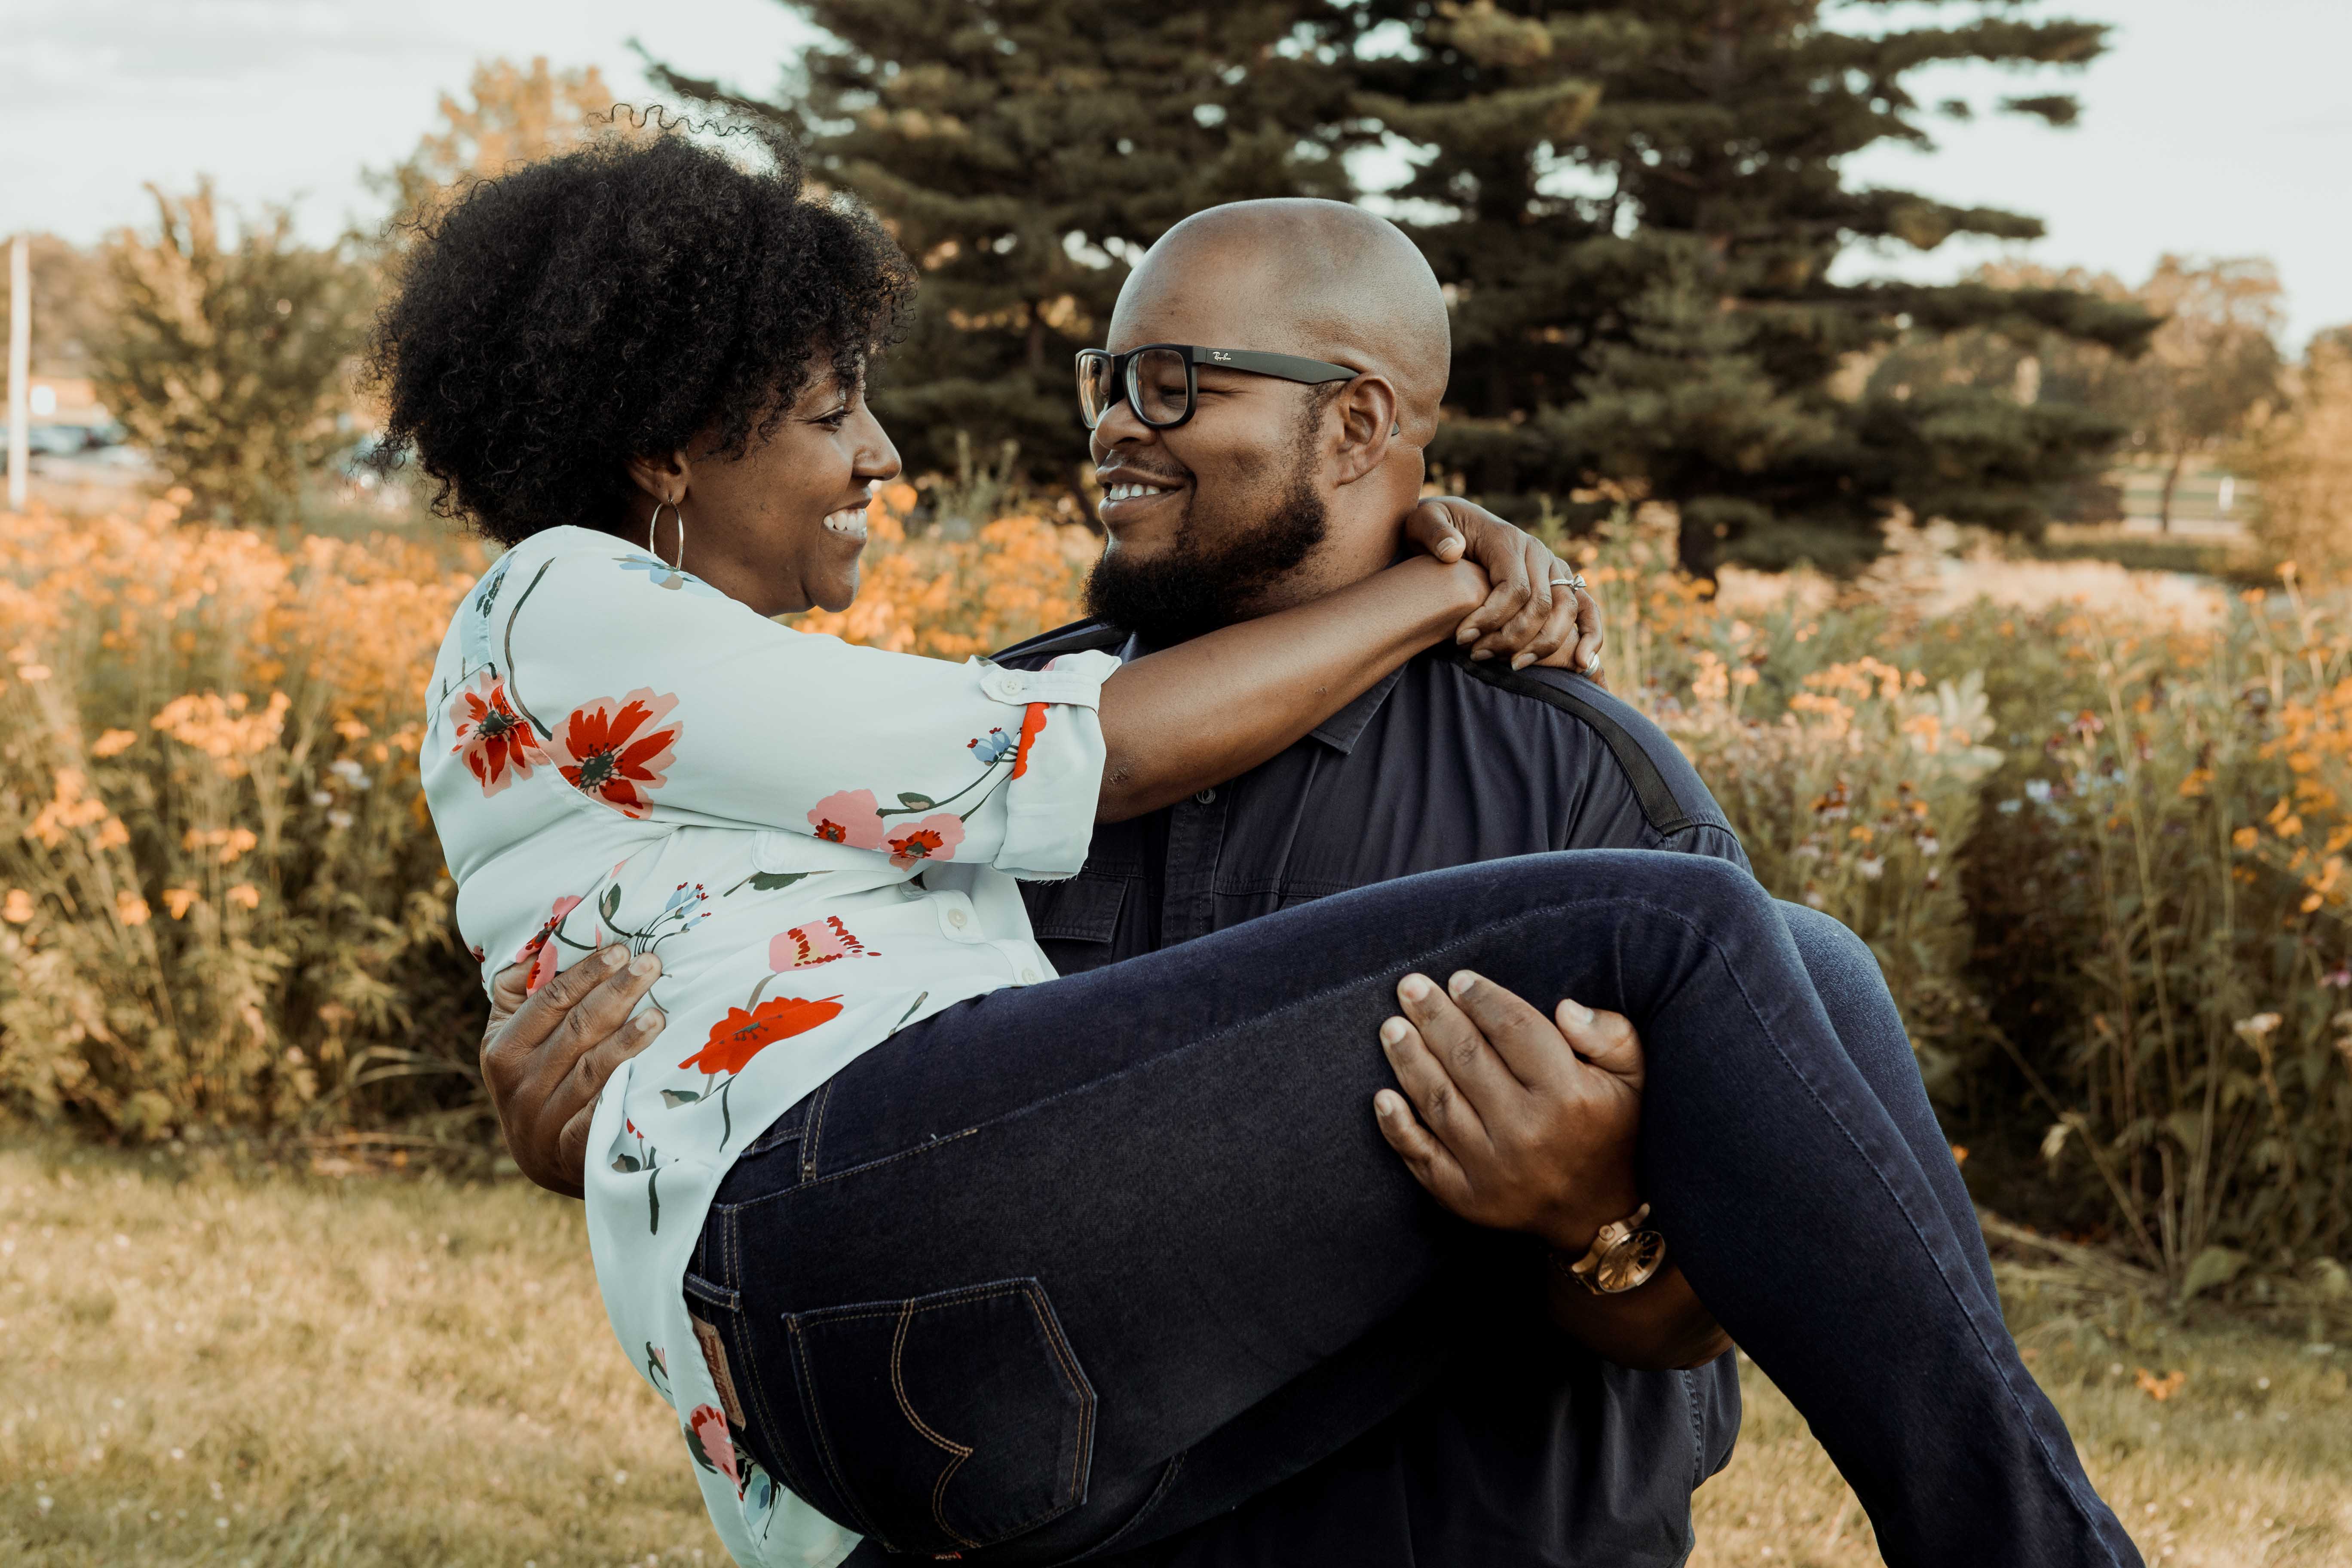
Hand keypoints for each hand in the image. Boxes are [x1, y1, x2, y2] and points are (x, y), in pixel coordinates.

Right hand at [480, 944, 667, 1197]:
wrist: (543, 1158)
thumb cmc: (535, 1077)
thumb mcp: (514, 1037)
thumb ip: (523, 991)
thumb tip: (546, 941)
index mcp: (502, 1049)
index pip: (548, 1001)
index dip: (584, 974)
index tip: (619, 950)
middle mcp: (519, 1085)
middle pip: (576, 1030)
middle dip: (616, 993)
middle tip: (650, 964)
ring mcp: (544, 1121)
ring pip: (593, 1071)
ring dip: (628, 1040)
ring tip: (660, 1014)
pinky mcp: (570, 1151)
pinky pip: (599, 1119)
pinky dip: (621, 1095)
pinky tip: (650, 1073)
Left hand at [1372, 968, 1642, 1253]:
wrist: (1599, 1216)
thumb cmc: (1613, 1131)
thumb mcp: (1635, 1078)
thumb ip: (1610, 1035)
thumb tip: (1564, 1008)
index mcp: (1568, 1096)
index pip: (1515, 1030)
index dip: (1483, 999)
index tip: (1458, 979)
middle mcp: (1526, 1132)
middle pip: (1468, 1059)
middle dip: (1434, 1018)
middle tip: (1409, 987)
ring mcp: (1492, 1170)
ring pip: (1439, 1101)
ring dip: (1409, 1060)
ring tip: (1390, 1027)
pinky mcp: (1466, 1198)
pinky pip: (1422, 1156)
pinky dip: (1397, 1127)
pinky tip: (1381, 1096)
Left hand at [1402, 497, 1603, 674]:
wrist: (1454, 523)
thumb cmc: (1436, 527)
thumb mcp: (1423, 520)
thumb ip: (1433, 531)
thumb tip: (1452, 551)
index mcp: (1508, 540)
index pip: (1514, 588)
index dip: (1490, 618)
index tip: (1461, 638)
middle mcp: (1537, 552)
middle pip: (1541, 604)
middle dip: (1511, 638)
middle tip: (1477, 655)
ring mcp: (1552, 568)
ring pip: (1566, 611)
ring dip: (1543, 645)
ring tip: (1512, 666)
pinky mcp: (1560, 584)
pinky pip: (1586, 609)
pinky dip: (1591, 635)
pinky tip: (1581, 663)